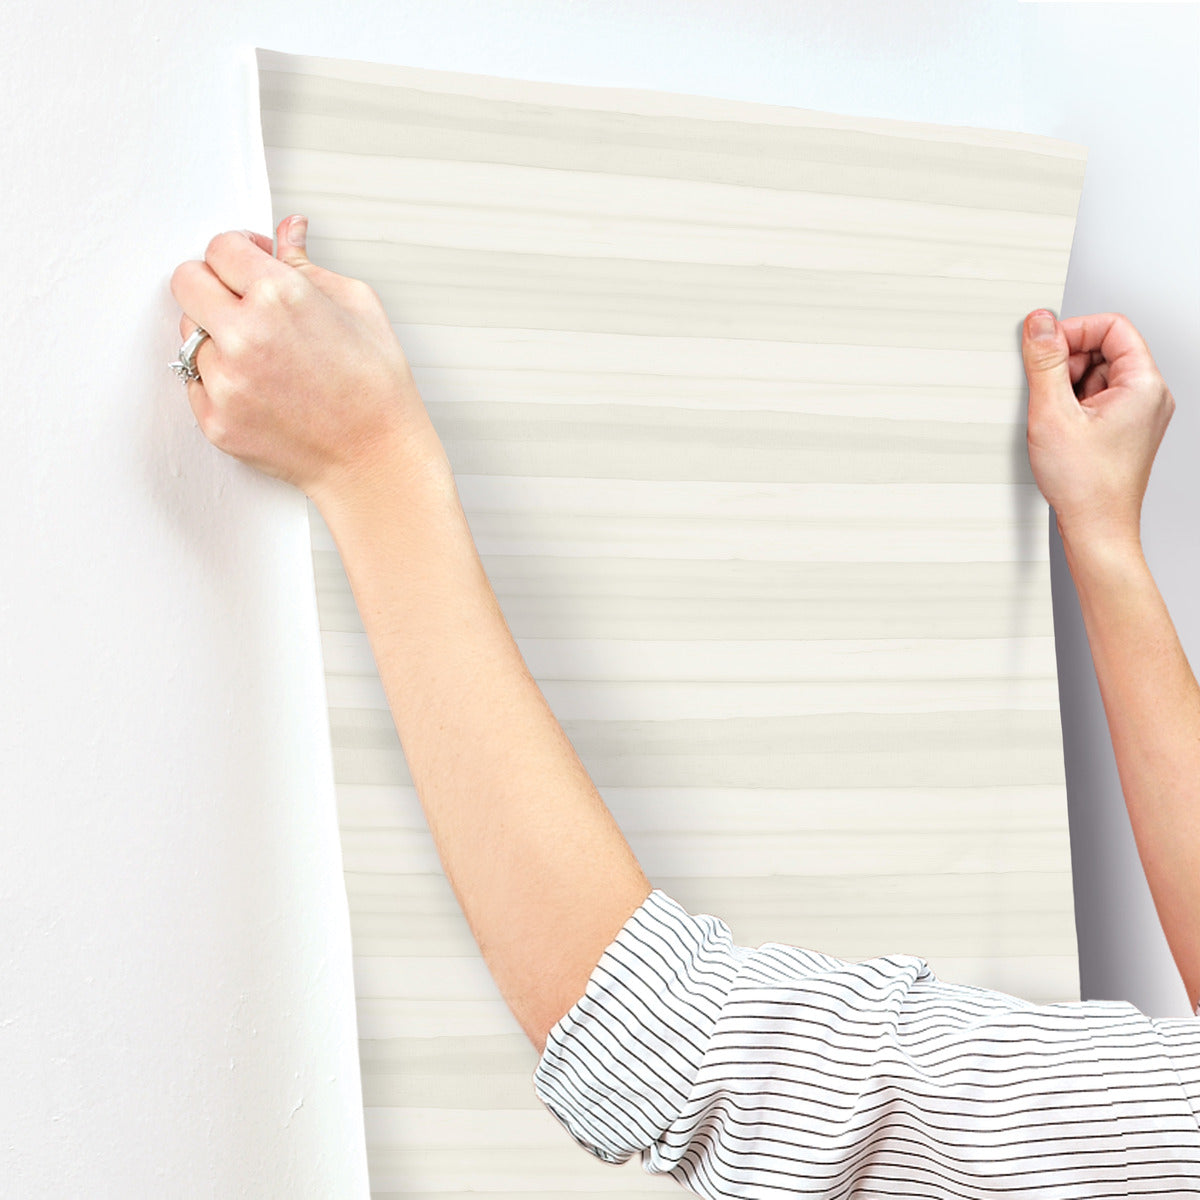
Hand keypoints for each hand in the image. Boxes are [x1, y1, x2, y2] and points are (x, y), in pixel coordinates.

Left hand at [168, 214, 439, 504]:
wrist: (376, 459)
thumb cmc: (376, 388)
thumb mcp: (358, 306)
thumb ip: (308, 264)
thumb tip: (288, 232)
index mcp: (280, 296)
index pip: (219, 247)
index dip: (238, 251)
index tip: (249, 264)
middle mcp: (244, 335)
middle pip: (186, 281)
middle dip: (212, 283)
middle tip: (241, 301)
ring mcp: (225, 382)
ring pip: (189, 335)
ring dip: (216, 336)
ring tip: (262, 355)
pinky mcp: (216, 420)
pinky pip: (195, 382)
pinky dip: (219, 380)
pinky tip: (260, 387)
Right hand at [1021, 308, 1174, 550]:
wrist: (1097, 530)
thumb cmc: (1086, 485)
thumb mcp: (1053, 414)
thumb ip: (1045, 362)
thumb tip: (1040, 323)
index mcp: (1144, 385)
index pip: (1112, 327)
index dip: (1074, 331)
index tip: (1044, 347)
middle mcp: (1148, 397)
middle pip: (1104, 350)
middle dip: (1067, 362)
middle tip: (1045, 390)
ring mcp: (1138, 415)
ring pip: (1097, 376)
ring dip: (1067, 387)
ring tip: (1054, 419)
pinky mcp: (1123, 431)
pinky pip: (1096, 400)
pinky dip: (1072, 407)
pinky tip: (1059, 430)